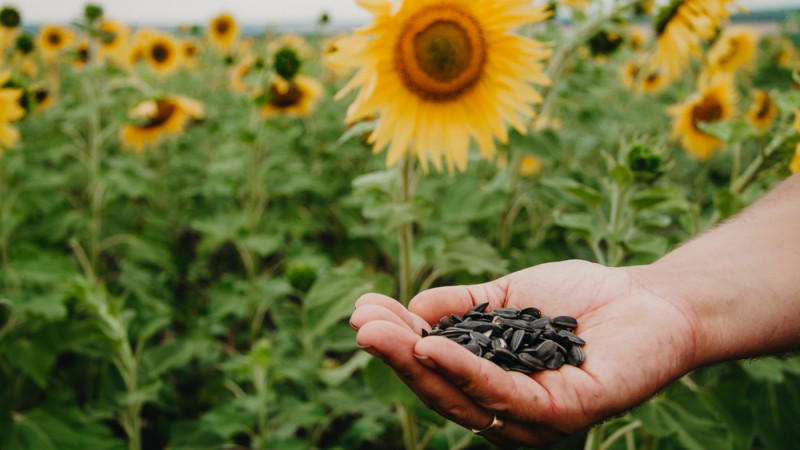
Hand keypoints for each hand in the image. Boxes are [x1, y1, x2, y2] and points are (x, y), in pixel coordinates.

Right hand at [350, 260, 698, 447]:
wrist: (652, 298)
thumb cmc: (579, 299)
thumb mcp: (505, 299)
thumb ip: (461, 306)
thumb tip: (410, 308)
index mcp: (491, 384)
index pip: (434, 370)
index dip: (397, 343)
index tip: (364, 309)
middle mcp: (508, 409)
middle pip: (441, 389)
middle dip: (397, 356)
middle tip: (361, 322)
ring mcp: (535, 418)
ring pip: (464, 399)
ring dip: (419, 365)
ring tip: (382, 331)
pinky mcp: (565, 415)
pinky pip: (506, 397)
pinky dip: (466, 373)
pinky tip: (435, 346)